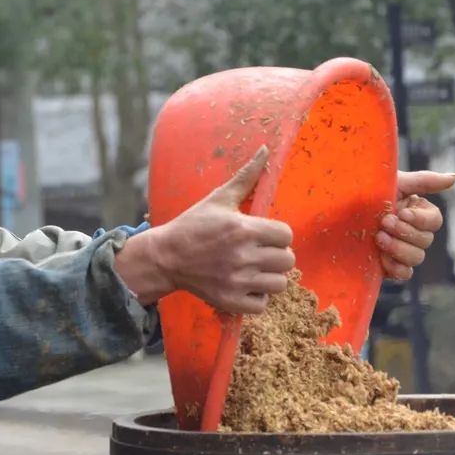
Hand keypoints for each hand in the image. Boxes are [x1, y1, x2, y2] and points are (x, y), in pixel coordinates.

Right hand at [121, 146, 294, 313]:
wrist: (166, 256)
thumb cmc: (194, 225)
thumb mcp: (219, 199)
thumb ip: (246, 177)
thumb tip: (265, 150)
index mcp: (244, 229)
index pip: (286, 235)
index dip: (278, 235)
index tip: (264, 235)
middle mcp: (243, 256)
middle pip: (287, 260)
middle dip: (277, 256)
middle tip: (260, 253)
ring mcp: (237, 281)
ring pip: (279, 284)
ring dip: (270, 277)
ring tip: (255, 270)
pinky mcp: (230, 300)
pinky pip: (262, 304)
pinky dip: (257, 297)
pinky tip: (246, 286)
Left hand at [376, 170, 454, 280]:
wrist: (336, 211)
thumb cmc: (366, 193)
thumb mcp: (394, 183)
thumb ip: (424, 181)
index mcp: (417, 212)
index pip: (434, 221)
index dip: (420, 220)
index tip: (401, 212)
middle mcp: (412, 233)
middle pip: (426, 241)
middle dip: (405, 232)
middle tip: (384, 222)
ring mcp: (401, 251)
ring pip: (417, 258)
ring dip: (399, 248)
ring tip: (378, 237)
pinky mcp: (389, 267)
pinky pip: (404, 274)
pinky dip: (396, 267)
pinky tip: (380, 257)